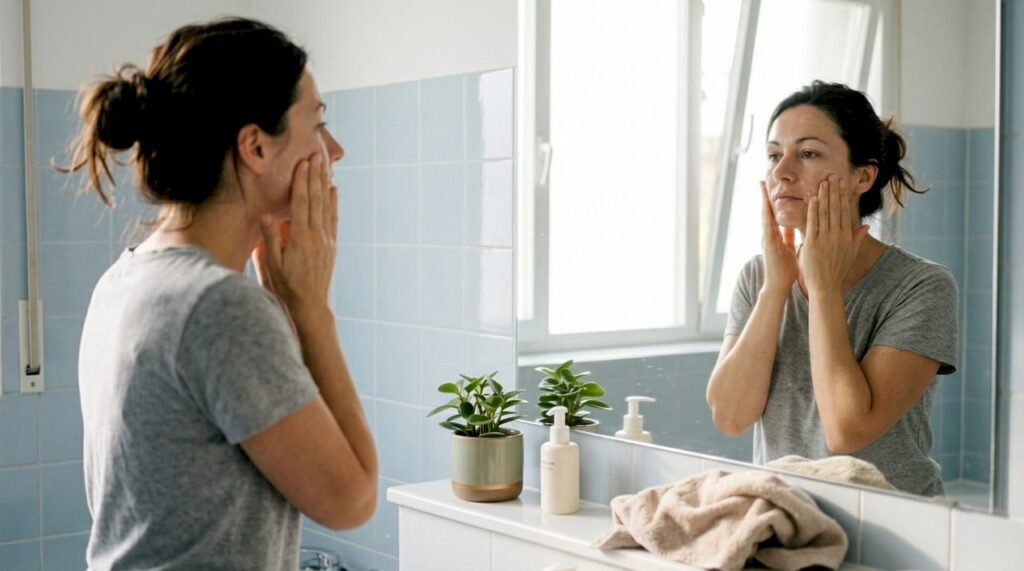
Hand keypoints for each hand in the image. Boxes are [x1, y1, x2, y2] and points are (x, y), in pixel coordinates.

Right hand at [256, 153, 337, 316]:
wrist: (309, 305)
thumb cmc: (285, 286)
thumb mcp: (271, 265)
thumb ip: (270, 239)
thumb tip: (267, 215)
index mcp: (299, 238)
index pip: (301, 203)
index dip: (301, 182)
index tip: (302, 163)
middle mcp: (316, 236)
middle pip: (316, 200)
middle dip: (315, 176)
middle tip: (316, 155)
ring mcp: (326, 240)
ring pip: (326, 206)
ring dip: (324, 184)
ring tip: (324, 165)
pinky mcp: (331, 245)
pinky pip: (332, 218)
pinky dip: (333, 202)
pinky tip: (333, 190)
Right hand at [760, 181, 798, 294]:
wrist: (778, 285)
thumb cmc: (785, 270)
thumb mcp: (789, 249)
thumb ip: (789, 236)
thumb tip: (791, 225)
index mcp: (775, 236)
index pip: (775, 215)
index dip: (773, 201)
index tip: (771, 188)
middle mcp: (769, 235)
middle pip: (767, 212)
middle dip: (764, 196)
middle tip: (762, 181)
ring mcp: (767, 239)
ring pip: (765, 215)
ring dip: (763, 201)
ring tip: (761, 187)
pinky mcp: (768, 244)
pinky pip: (768, 226)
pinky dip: (767, 215)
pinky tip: (767, 205)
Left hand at [799, 174, 868, 295]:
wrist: (826, 287)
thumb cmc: (836, 272)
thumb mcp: (850, 254)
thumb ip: (857, 238)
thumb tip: (867, 226)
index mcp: (847, 237)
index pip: (845, 212)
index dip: (842, 196)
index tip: (841, 183)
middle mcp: (837, 236)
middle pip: (836, 209)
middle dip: (834, 191)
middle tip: (832, 175)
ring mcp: (825, 239)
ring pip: (825, 213)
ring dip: (823, 196)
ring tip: (822, 182)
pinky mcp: (812, 243)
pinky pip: (813, 224)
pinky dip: (813, 210)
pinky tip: (813, 199)